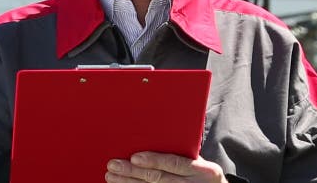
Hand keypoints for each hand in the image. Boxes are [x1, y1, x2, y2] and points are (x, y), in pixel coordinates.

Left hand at [105, 152, 227, 182]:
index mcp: (201, 170)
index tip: (134, 157)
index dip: (154, 160)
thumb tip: (156, 137)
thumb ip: (183, 154)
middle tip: (113, 165)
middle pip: (158, 179)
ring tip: (112, 177)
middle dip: (133, 172)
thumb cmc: (204, 174)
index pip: (174, 164)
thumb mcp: (201, 162)